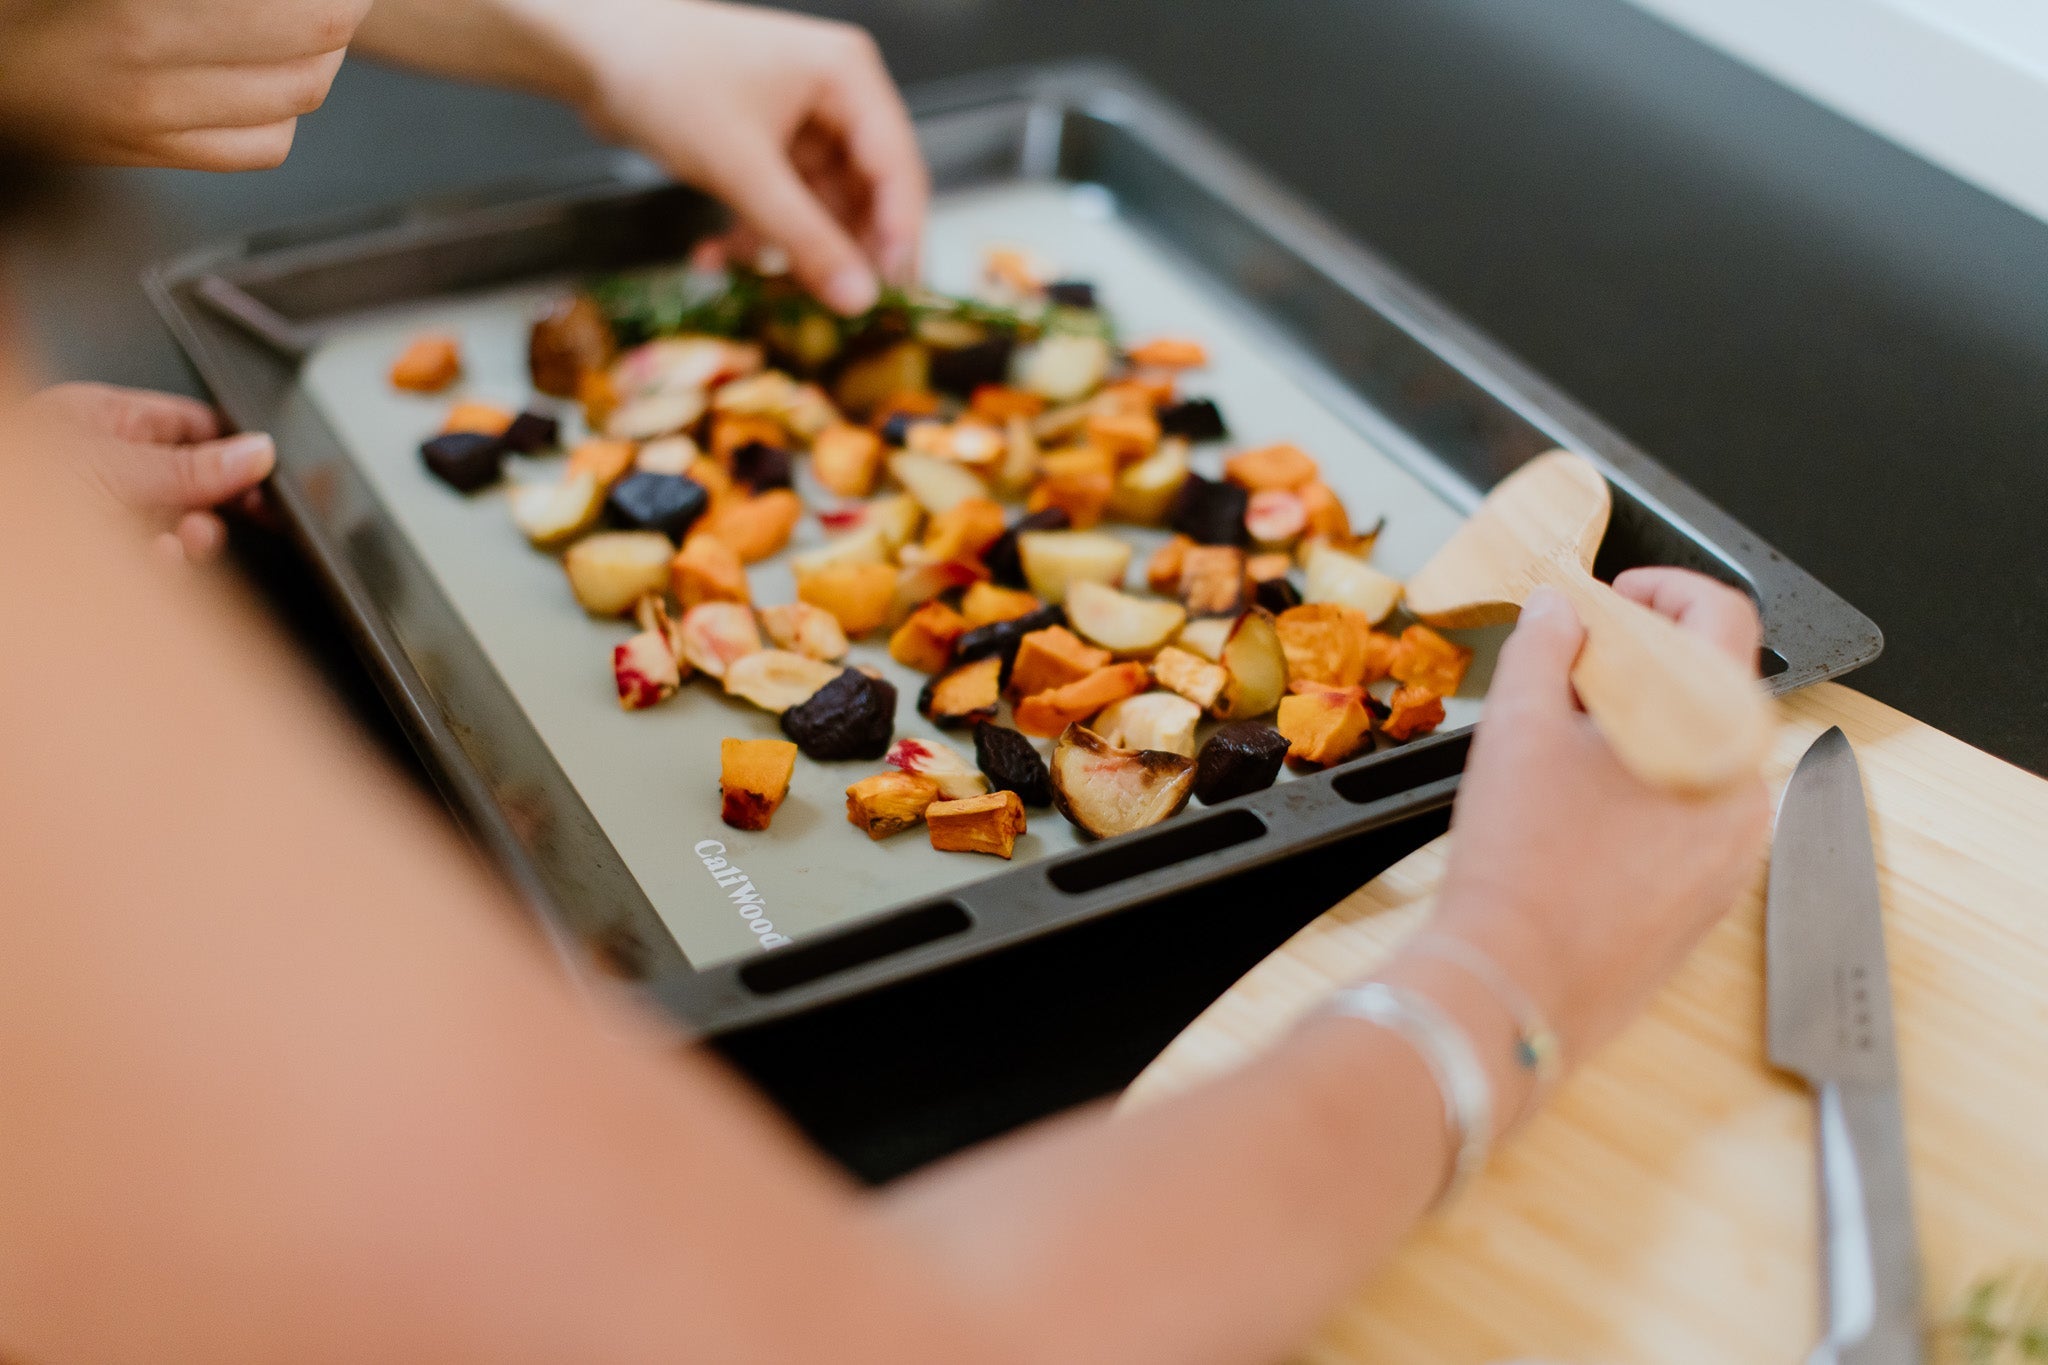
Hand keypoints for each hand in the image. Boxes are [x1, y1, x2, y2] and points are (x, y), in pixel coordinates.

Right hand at [0, 0, 367, 169]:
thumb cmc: (16, 6)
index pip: (305, 14)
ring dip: (322, 48)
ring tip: (314, 10)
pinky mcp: (151, 154)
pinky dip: (286, 103)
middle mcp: (154, 84)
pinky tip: (273, 63)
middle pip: (314, 53)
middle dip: (337, 8)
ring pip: (298, 99)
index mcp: (138, 20)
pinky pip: (263, 144)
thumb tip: (272, 0)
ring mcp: (154, 129)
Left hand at [28, 383, 274, 560]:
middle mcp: (100, 462)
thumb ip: (191, 467)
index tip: (267, 479)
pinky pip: (152, 564)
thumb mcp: (114, 469)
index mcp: (100, 419)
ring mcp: (99, 512)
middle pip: (188, 481)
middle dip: (208, 506)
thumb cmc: (17, 496)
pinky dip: (161, 568)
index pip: (191, 425)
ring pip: (172, 527)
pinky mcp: (98, 560)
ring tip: (176, 546)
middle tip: (218, 520)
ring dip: (185, 542)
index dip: (234, 450)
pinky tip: (152, 565)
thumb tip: (256, 453)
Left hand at [563, 0, 926, 313]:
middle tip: (836, 310)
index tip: (893, 298)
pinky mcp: (766, 145)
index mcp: (848, 78)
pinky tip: (721, 259)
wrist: (588, 49)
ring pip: (821, 208)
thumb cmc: (665, 76)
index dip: (900, 239)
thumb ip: (804, 238)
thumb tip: (858, 298)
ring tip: (768, 290)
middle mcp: (834, 97)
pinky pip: (782, 205)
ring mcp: (800, 122)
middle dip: (843, 253)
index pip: (898, 170)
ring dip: (792, 251)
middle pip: (865, 194)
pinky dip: (757, 236)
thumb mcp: (743, 168)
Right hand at [1429, 569, 1771, 1065]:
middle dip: (1643, 665)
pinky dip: (1644, 792)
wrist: (1513, 986)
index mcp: (1718, 736)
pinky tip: (1576, 809)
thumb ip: (1543, 648)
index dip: (1667, 587)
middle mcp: (1747, 794)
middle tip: (1569, 671)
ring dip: (1642, 731)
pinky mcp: (1708, 900)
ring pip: (1698, 758)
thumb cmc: (1519, 865)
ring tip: (1563, 745)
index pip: (1726, 621)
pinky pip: (1690, 818)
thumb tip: (1559, 610)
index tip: (1616, 597)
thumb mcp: (1518, 728)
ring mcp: (1734, 854)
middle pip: (1712, 692)